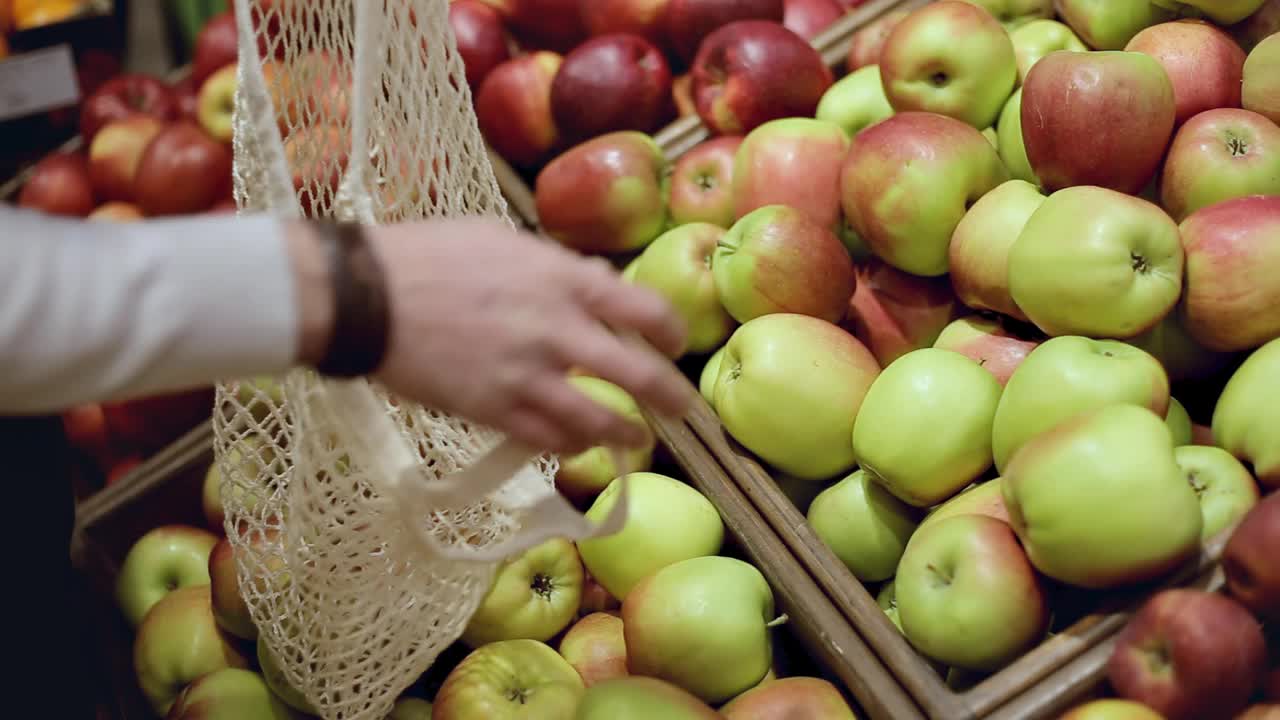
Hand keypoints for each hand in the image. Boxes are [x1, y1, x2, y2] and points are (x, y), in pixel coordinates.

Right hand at [292, 217, 692, 454]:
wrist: (366, 297)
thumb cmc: (428, 255)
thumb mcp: (501, 239)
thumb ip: (555, 264)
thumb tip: (594, 279)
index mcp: (563, 279)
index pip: (645, 309)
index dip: (671, 332)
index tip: (675, 344)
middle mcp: (557, 330)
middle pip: (639, 376)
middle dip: (672, 399)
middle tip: (685, 412)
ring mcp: (527, 377)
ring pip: (599, 421)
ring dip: (626, 435)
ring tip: (637, 441)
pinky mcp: (494, 412)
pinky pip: (549, 441)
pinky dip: (571, 445)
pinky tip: (578, 445)